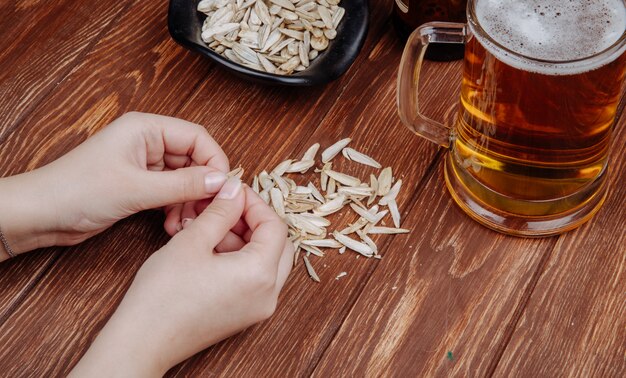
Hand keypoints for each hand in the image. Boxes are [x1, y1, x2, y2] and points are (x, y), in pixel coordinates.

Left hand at [0, 112, 228, 258]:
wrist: (41, 214)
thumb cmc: (75, 190)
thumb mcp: (137, 189)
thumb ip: (183, 184)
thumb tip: (221, 181)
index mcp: (145, 129)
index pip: (197, 137)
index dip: (215, 161)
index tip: (223, 188)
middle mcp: (147, 143)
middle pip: (194, 159)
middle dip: (203, 186)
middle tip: (207, 211)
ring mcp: (144, 165)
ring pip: (185, 179)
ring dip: (191, 201)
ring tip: (187, 222)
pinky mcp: (140, 186)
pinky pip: (171, 193)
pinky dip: (177, 208)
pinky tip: (174, 224)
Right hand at [70, 178, 293, 376]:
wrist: (142, 342)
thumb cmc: (162, 295)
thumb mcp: (193, 241)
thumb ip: (221, 211)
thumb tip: (235, 190)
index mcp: (260, 274)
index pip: (275, 226)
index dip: (254, 203)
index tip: (232, 191)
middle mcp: (267, 295)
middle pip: (277, 245)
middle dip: (253, 221)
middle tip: (225, 207)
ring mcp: (258, 308)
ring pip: (266, 261)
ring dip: (245, 239)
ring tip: (210, 227)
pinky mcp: (244, 315)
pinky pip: (254, 279)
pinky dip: (240, 258)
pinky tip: (210, 248)